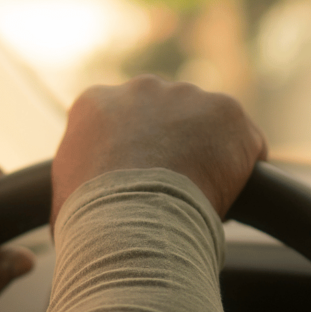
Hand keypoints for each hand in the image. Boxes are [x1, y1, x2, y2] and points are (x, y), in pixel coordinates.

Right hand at [51, 76, 266, 223]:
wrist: (130, 222)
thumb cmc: (90, 223)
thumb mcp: (65, 198)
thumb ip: (79, 185)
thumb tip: (80, 215)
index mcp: (95, 104)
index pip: (122, 124)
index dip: (136, 157)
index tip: (142, 186)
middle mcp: (140, 89)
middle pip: (167, 117)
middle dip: (174, 148)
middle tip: (175, 193)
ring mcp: (186, 96)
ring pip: (207, 126)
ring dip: (209, 156)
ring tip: (201, 199)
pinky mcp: (227, 111)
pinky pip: (245, 142)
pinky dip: (244, 170)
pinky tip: (232, 197)